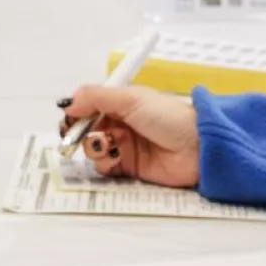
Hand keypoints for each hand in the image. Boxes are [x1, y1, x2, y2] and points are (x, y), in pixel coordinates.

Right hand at [59, 85, 200, 185]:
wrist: (197, 146)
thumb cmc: (168, 116)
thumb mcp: (131, 98)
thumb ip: (96, 97)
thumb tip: (68, 103)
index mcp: (120, 103)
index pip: (88, 107)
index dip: (76, 113)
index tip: (70, 119)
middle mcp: (119, 124)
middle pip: (86, 130)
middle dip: (80, 132)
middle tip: (81, 135)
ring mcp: (123, 146)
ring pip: (92, 149)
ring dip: (94, 147)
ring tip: (108, 144)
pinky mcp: (128, 168)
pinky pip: (105, 167)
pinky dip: (105, 162)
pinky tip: (116, 157)